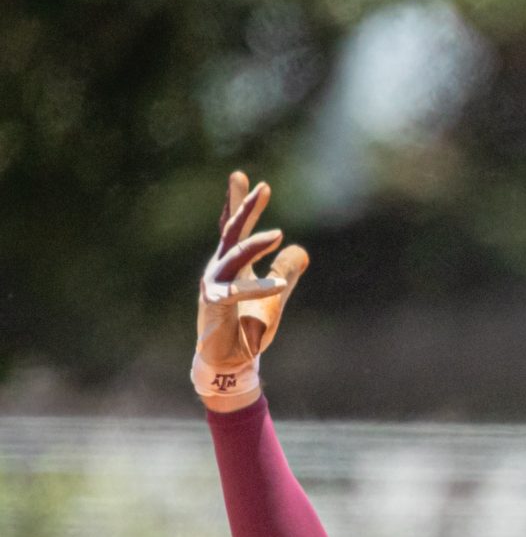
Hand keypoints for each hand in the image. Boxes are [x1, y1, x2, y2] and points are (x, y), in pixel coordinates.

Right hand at [195, 171, 308, 409]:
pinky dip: (259, 289)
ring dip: (255, 245)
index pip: (235, 228)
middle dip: (246, 209)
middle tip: (262, 187)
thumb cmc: (248, 327)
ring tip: (279, 235)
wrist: (230, 360)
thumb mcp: (276, 297)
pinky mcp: (214, 304)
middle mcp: (220, 269)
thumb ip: (286, 271)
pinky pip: (236, 292)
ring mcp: (214, 284)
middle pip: (233, 232)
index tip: (241, 176)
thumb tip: (301, 250)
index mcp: (233, 264)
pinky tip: (279, 286)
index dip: (239, 203)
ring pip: (234, 257)